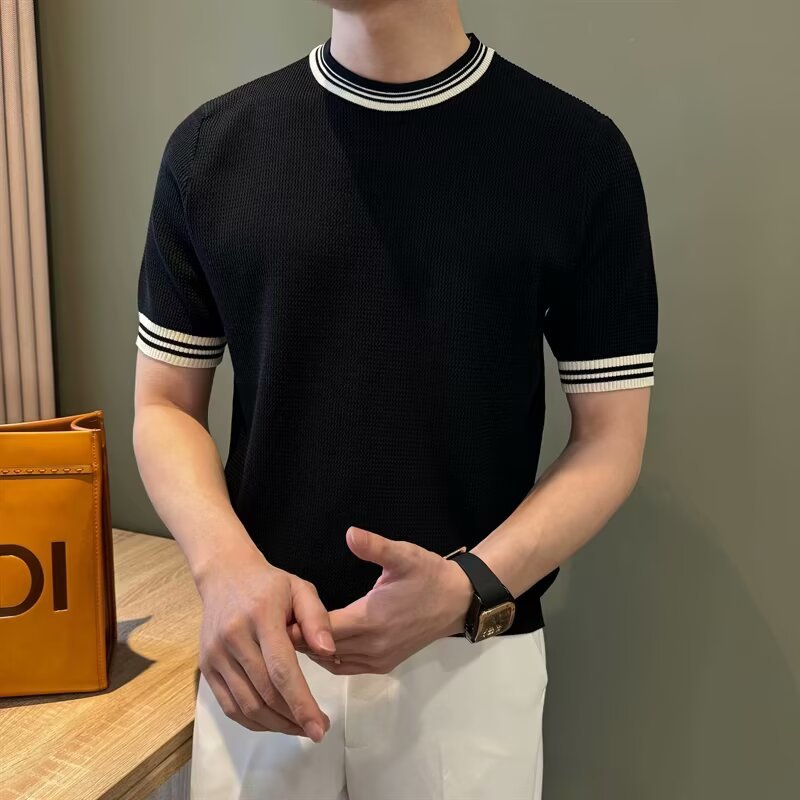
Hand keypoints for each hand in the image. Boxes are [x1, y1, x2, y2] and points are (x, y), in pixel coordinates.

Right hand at [194, 540, 335, 739]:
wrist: (225, 574)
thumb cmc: (269, 584)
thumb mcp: (300, 589)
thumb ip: (317, 618)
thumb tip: (328, 651)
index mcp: (261, 616)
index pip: (281, 669)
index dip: (301, 703)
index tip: (320, 727)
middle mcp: (234, 638)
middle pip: (265, 692)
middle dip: (293, 718)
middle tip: (318, 728)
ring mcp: (216, 654)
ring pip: (246, 705)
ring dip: (275, 724)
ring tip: (299, 727)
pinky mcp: (206, 666)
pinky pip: (229, 705)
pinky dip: (253, 720)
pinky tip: (274, 721)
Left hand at [288, 526, 473, 674]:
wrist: (458, 600)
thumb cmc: (429, 575)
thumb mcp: (403, 554)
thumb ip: (374, 546)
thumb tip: (350, 534)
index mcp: (371, 620)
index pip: (322, 629)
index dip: (298, 624)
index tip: (277, 614)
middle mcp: (372, 646)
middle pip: (322, 649)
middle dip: (299, 639)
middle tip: (275, 624)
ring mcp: (379, 659)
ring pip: (332, 663)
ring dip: (313, 651)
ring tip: (293, 633)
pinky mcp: (384, 665)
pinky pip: (347, 667)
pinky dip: (329, 658)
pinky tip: (319, 643)